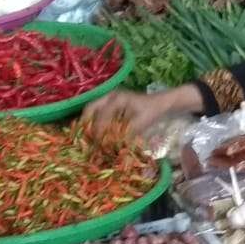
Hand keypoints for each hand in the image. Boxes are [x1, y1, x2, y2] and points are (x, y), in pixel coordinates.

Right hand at [83, 84, 204, 136]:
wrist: (160, 103)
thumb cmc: (151, 112)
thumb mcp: (141, 123)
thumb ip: (126, 134)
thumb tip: (112, 146)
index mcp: (117, 99)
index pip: (102, 115)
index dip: (98, 130)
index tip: (97, 143)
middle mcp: (110, 96)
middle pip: (90, 108)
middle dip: (85, 123)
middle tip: (84, 139)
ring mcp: (109, 98)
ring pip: (92, 109)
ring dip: (88, 122)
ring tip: (87, 137)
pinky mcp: (110, 103)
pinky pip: (97, 111)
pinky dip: (94, 121)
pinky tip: (94, 133)